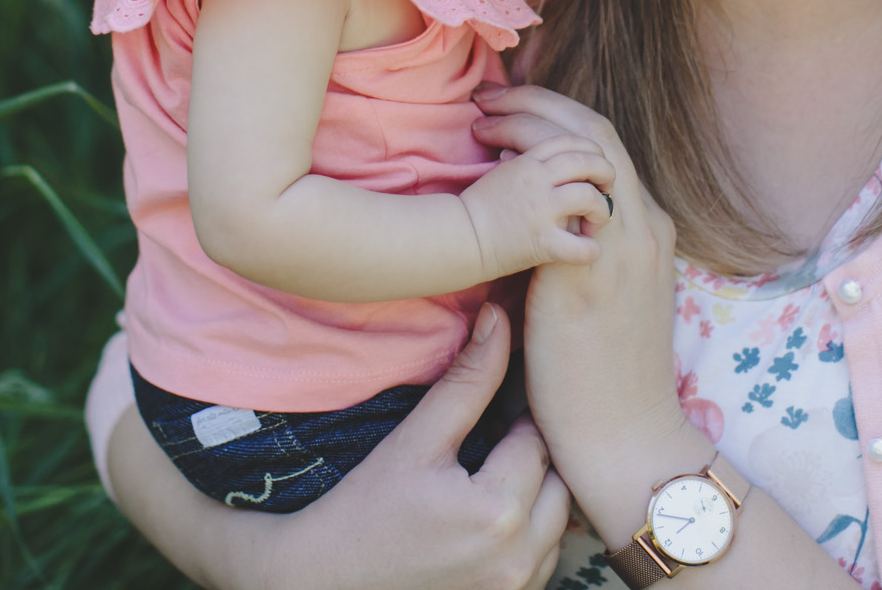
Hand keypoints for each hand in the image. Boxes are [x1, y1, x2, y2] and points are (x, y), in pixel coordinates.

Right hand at [107, 303, 569, 589]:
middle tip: (497, 437)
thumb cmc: (360, 510)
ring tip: (492, 475)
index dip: (518, 413)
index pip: (538, 437)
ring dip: (538, 497)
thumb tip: (500, 318)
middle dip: (535, 456)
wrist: (321, 583)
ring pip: (558, 524)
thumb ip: (466, 380)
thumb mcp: (414, 441)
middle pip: (560, 483)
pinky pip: (543, 561)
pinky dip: (528, 538)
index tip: (498, 402)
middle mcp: (518, 558)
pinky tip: (488, 520)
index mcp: (498, 510)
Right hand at [460, 133, 615, 276]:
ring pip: (588, 195)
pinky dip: (590, 250)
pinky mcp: (541, 242)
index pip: (571, 139)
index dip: (590, 150)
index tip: (593, 165)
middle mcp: (537, 179)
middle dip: (604, 172)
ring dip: (600, 208)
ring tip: (593, 222)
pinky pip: (581, 246)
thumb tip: (541, 151)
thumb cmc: (480, 209)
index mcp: (529, 161)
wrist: (458, 238)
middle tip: (605, 188)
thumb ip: (528, 159)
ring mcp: (540, 210)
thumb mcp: (505, 172)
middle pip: (587, 159)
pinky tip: (587, 250)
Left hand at [473, 86, 694, 524]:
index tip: (511, 110)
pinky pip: (568, 189)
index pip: (605, 146)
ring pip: (585, 144)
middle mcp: (645, 224)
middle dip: (540, 103)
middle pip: (596, 130)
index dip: (556, 116)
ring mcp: (625, 243)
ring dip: (530, 120)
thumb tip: (533, 224)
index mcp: (649, 230)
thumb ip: (581, 254)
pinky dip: (533, 161)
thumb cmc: (604, 379)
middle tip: (489, 97)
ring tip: (484, 117)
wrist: (625, 437)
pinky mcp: (594, 266)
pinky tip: (495, 159)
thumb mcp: (604, 300)